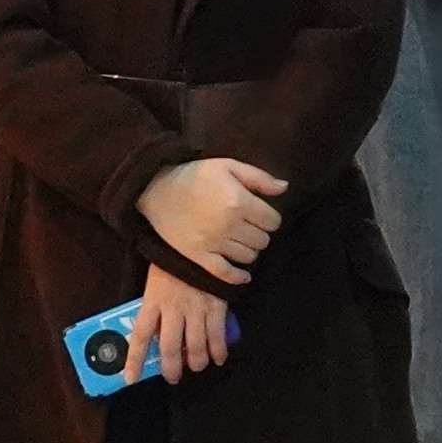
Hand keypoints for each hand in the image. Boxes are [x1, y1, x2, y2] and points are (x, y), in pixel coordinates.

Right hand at [138, 155, 286, 284]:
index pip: (273, 221)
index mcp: (239, 201)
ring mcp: (214, 243)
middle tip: (249, 227)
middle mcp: (230, 225)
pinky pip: (226, 273)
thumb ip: (259, 178)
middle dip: (260, 233)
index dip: (270, 218)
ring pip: (249, 257)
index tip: (261, 215)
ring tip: (241, 240)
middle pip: (263, 240)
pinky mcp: (200, 256)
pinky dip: (239, 277)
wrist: (156, 189)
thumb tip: (285, 188)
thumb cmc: (195, 175)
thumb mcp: (228, 166)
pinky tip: (244, 275)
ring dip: (250, 250)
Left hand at [138, 262, 242, 379]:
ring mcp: (196, 308)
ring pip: (195, 346)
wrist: (197, 240)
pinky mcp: (216, 305)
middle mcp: (173, 308)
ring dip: (196, 362)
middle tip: (173, 378)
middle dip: (172, 368)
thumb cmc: (172, 259)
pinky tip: (218, 358)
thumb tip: (153, 332)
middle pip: (170, 347)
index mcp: (153, 300)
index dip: (134, 359)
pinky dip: (218, 351)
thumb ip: (154, 304)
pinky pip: (217, 335)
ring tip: (196, 367)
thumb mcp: (155, 280)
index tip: (130, 378)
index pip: (141, 335)